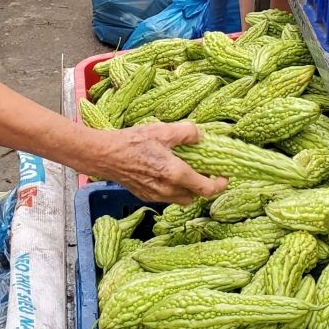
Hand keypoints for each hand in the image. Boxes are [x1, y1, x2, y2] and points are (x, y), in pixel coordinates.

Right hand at [80, 123, 226, 203]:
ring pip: (180, 199)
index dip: (219, 184)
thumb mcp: (162, 130)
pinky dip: (172, 189)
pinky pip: (165, 197)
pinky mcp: (144, 196)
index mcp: (175, 173)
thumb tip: (200, 136)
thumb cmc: (132, 141)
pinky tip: (165, 173)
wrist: (104, 155)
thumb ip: (187, 132)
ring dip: (187, 189)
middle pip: (194, 196)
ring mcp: (155, 195)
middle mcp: (167, 189)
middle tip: (204, 171)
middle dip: (202, 186)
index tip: (223, 175)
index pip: (206, 189)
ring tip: (184, 171)